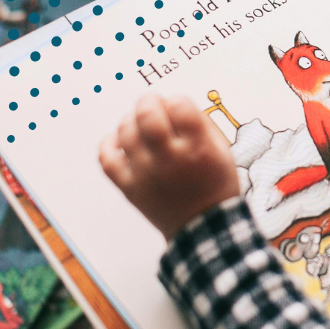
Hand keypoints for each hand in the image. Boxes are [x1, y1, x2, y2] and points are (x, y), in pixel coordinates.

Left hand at [99, 94, 239, 240]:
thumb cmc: (215, 186)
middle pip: (146, 114)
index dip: (177, 101)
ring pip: (125, 132)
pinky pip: (107, 159)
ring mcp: (146, 174)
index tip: (179, 108)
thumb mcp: (222, 150)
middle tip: (153, 105)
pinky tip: (119, 141)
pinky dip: (108, 144)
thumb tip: (173, 104)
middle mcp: (170, 159)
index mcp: (198, 148)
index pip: (178, 105)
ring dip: (131, 119)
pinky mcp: (129, 188)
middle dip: (149, 101)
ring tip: (140, 124)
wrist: (204, 227)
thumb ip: (200, 123)